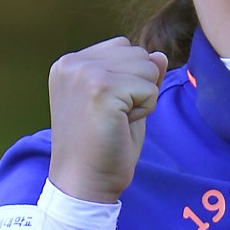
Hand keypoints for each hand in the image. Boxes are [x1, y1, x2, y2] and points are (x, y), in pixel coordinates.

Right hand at [47, 37, 168, 202]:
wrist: (84, 182)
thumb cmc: (103, 147)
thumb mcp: (123, 103)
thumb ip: (138, 76)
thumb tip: (159, 55)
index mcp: (69, 63)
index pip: (123, 47)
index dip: (130, 80)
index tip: (108, 109)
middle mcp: (72, 62)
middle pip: (139, 54)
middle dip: (139, 87)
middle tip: (114, 118)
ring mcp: (85, 73)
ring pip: (148, 67)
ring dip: (143, 98)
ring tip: (117, 121)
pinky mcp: (101, 88)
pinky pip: (150, 89)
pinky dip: (145, 111)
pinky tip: (121, 126)